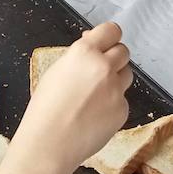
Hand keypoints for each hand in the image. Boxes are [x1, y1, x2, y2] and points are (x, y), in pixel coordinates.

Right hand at [13, 22, 131, 173]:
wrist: (50, 143)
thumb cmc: (45, 107)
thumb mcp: (57, 71)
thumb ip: (79, 56)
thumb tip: (93, 48)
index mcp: (84, 52)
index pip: (111, 30)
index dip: (109, 37)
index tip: (105, 43)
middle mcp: (104, 67)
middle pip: (123, 51)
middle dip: (113, 58)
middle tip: (99, 71)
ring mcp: (116, 89)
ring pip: (127, 74)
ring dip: (116, 79)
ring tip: (95, 95)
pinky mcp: (123, 110)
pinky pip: (122, 99)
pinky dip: (113, 104)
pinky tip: (95, 114)